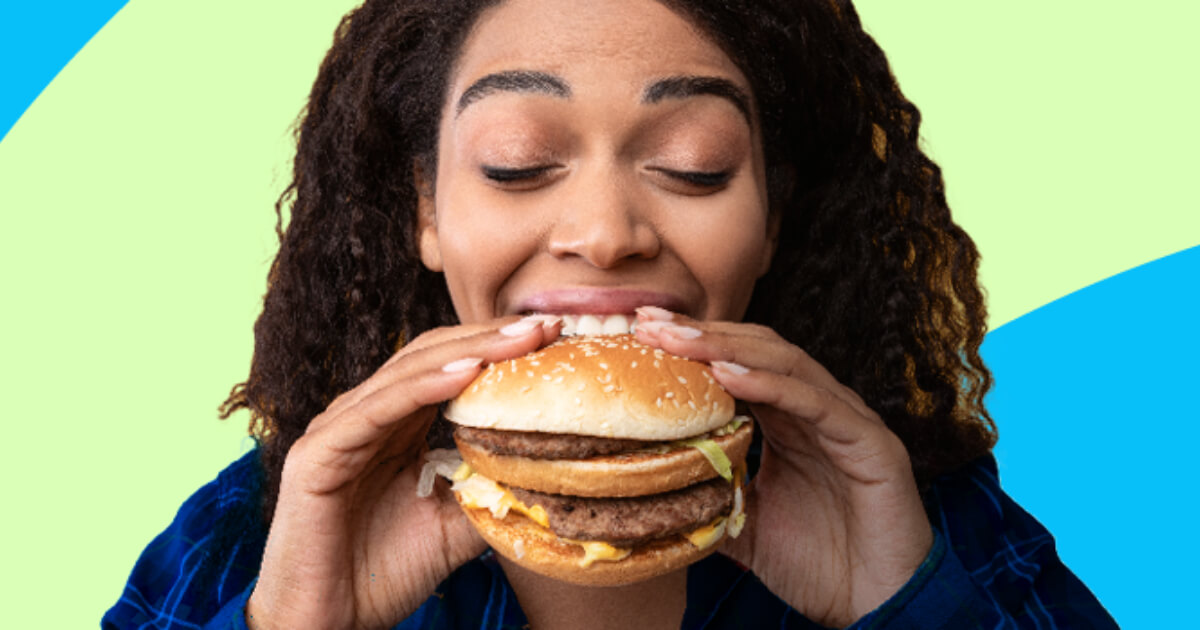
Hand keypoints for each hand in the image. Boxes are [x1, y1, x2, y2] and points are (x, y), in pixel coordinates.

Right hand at [246, 315, 560, 629]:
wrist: (327, 626)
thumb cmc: (384, 574)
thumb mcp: (457, 525)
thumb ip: (491, 491)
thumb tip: (551, 474)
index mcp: (395, 425)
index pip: (451, 368)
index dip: (500, 350)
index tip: (556, 340)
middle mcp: (365, 415)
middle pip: (434, 358)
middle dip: (492, 338)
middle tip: (548, 326)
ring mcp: (337, 429)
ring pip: (409, 373)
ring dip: (470, 351)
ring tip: (521, 339)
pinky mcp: (316, 454)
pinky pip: (378, 409)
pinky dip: (424, 387)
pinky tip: (467, 372)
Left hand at [634, 309, 931, 626]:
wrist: (878, 606)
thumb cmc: (820, 565)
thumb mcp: (744, 527)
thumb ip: (710, 499)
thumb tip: (652, 493)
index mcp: (790, 422)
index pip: (739, 364)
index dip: (694, 345)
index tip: (643, 332)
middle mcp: (819, 410)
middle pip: (758, 351)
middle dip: (703, 334)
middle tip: (650, 323)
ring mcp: (848, 421)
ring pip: (787, 364)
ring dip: (729, 348)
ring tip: (679, 340)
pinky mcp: (871, 443)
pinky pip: (817, 403)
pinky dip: (772, 384)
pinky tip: (728, 375)